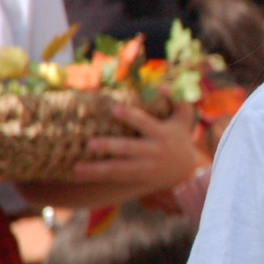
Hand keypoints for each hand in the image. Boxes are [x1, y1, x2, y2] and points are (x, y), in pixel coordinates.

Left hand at [70, 99, 201, 194]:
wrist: (187, 171)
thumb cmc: (181, 138)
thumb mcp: (184, 118)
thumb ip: (176, 99)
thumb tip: (161, 85)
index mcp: (162, 134)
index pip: (144, 123)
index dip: (129, 116)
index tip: (113, 108)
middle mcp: (153, 152)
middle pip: (128, 149)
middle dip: (109, 147)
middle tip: (89, 144)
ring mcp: (144, 168)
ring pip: (118, 169)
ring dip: (96, 169)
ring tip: (76, 168)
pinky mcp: (137, 178)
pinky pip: (115, 178)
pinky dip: (96, 178)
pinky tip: (77, 176)